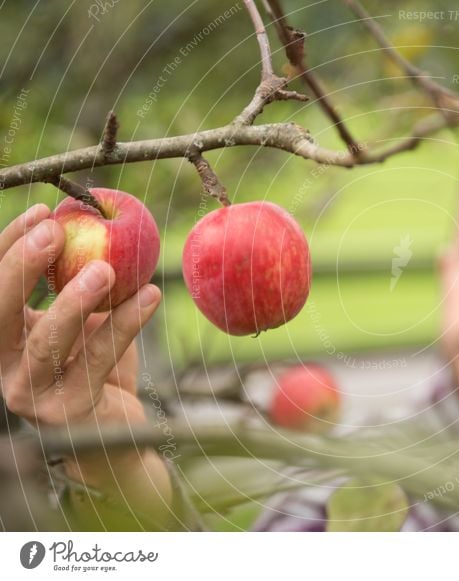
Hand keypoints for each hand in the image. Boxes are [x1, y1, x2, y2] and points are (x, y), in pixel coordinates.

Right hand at [0, 204, 172, 526]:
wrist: (115, 426)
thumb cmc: (97, 360)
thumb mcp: (86, 315)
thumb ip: (80, 279)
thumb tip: (99, 218)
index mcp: (3, 337)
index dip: (9, 245)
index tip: (43, 211)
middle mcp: (5, 365)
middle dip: (22, 266)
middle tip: (57, 232)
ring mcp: (32, 393)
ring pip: (47, 342)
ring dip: (75, 301)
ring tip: (106, 269)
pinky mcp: (70, 409)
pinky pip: (99, 359)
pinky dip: (127, 323)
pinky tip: (152, 294)